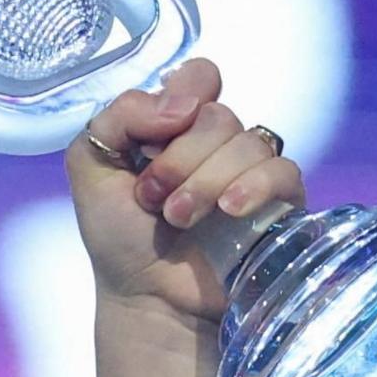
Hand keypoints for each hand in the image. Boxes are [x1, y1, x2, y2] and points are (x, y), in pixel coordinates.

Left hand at [66, 58, 303, 325]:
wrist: (148, 298)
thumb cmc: (120, 239)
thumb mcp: (91, 169)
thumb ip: (115, 119)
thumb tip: (180, 105)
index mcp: (175, 126)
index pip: (201, 77)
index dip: (187, 91)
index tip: (163, 128)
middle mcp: (216, 143)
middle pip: (218, 115)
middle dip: (180, 158)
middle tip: (153, 198)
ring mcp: (250, 171)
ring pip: (248, 142)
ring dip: (206, 181)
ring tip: (178, 219)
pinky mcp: (279, 202)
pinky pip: (284, 170)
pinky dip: (254, 186)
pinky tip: (229, 211)